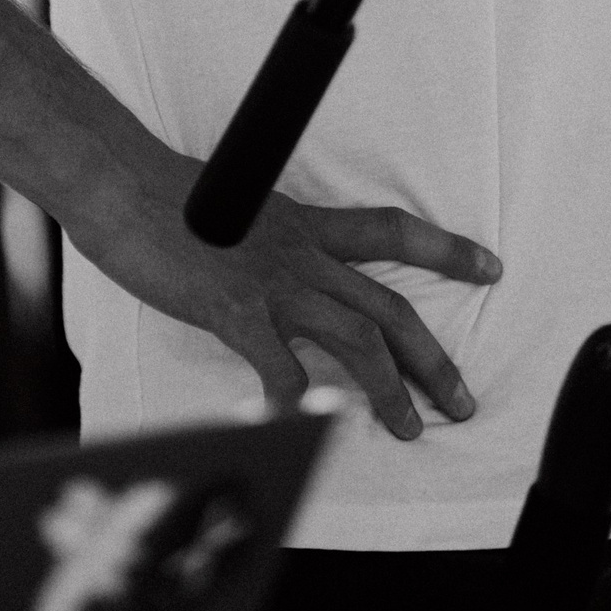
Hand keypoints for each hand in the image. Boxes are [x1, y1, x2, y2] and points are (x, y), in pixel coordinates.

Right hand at [80, 146, 501, 439]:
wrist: (120, 180)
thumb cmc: (164, 195)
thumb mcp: (236, 209)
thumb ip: (263, 241)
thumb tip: (267, 266)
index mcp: (304, 225)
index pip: (391, 232)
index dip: (446, 250)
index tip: (490, 267)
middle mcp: (300, 254)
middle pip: (388, 306)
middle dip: (433, 359)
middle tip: (462, 401)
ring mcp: (271, 283)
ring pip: (356, 339)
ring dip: (389, 390)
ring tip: (410, 430)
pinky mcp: (235, 310)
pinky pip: (281, 368)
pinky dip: (298, 403)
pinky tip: (304, 427)